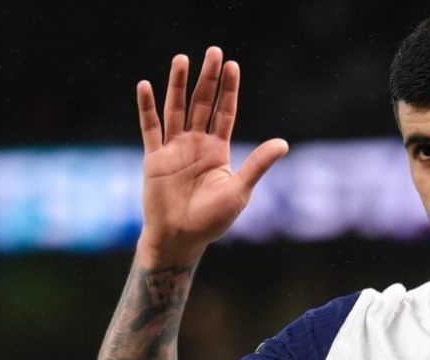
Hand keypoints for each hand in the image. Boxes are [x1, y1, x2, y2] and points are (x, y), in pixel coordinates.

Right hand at [135, 46, 288, 265]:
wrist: (181, 238)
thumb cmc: (213, 220)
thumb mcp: (240, 190)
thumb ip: (257, 164)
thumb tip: (284, 143)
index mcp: (218, 151)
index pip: (225, 112)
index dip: (228, 90)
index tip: (232, 66)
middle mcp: (196, 145)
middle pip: (202, 104)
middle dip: (208, 78)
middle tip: (213, 52)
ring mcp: (174, 149)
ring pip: (176, 109)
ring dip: (177, 85)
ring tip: (181, 59)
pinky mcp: (154, 158)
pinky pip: (150, 128)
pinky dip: (147, 108)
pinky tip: (146, 86)